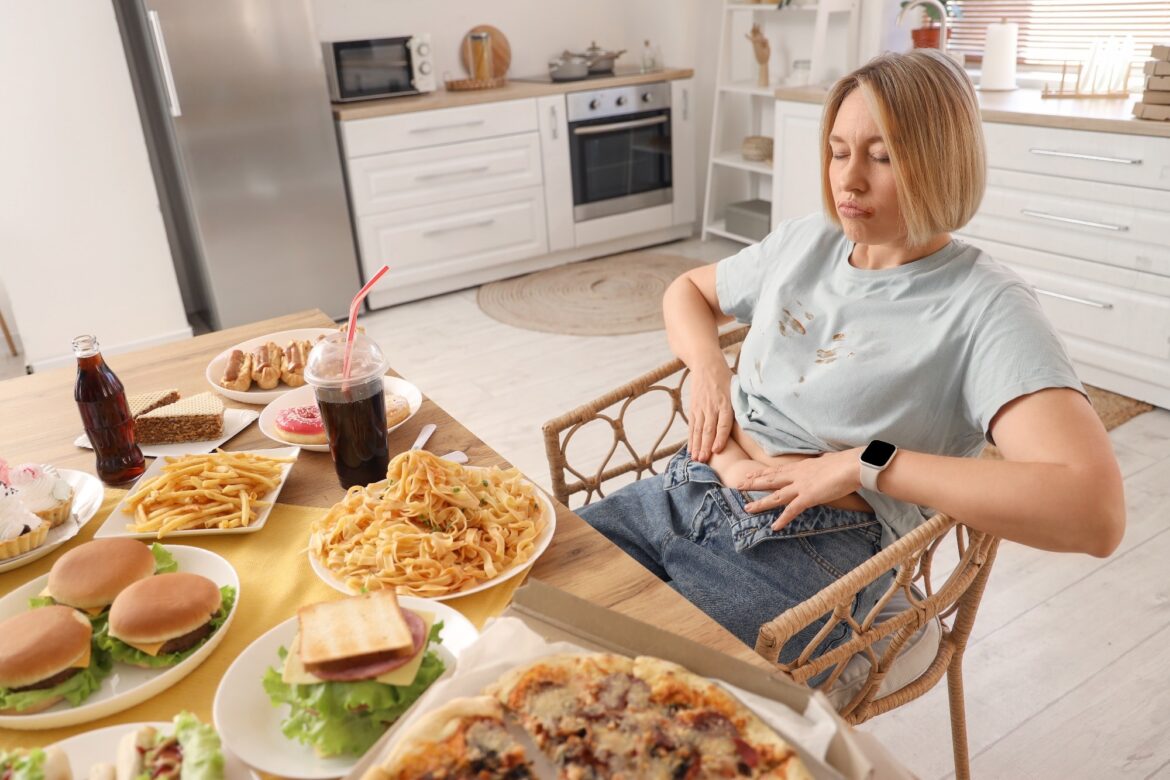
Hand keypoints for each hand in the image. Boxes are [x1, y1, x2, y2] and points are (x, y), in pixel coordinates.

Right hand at [687, 363, 733, 462]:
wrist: (705, 363)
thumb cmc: (725, 376)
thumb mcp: (737, 387)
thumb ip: (742, 403)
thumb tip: (755, 418)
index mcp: (725, 402)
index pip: (723, 423)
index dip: (720, 438)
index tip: (717, 450)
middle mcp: (712, 406)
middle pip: (708, 429)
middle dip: (705, 446)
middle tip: (703, 461)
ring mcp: (701, 408)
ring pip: (698, 430)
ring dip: (697, 445)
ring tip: (696, 459)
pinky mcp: (694, 408)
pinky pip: (692, 426)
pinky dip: (691, 439)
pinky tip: (691, 450)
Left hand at [738, 448, 862, 530]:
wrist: (852, 465)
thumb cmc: (846, 463)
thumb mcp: (828, 461)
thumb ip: (821, 464)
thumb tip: (824, 463)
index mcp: (802, 466)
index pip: (778, 469)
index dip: (763, 472)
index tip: (751, 473)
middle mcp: (797, 475)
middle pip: (771, 479)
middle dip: (754, 483)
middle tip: (739, 485)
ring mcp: (801, 486)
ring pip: (775, 495)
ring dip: (761, 503)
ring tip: (747, 508)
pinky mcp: (808, 497)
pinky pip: (792, 510)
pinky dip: (783, 519)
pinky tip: (774, 526)